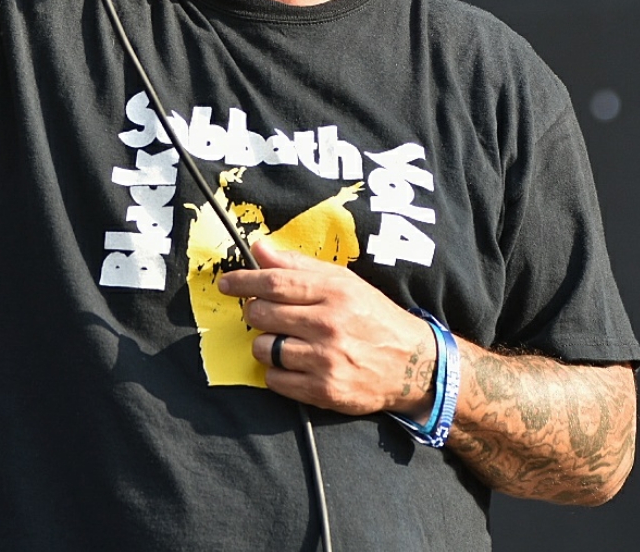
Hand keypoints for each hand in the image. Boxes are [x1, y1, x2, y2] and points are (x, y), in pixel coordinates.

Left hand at [217, 237, 437, 418]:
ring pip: (263, 348)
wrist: (413, 364)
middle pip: (262, 314)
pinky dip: (276, 372)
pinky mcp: (324, 391)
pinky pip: (274, 380)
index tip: (226, 283)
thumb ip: (300, 265)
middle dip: (256, 313)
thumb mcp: (345, 282)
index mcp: (334, 293)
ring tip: (285, 341)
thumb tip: (259, 249)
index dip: (244, 281)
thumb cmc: (374, 317)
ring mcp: (326, 360)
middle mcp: (329, 325)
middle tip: (267, 315)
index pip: (275, 282)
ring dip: (265, 344)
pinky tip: (294, 364)